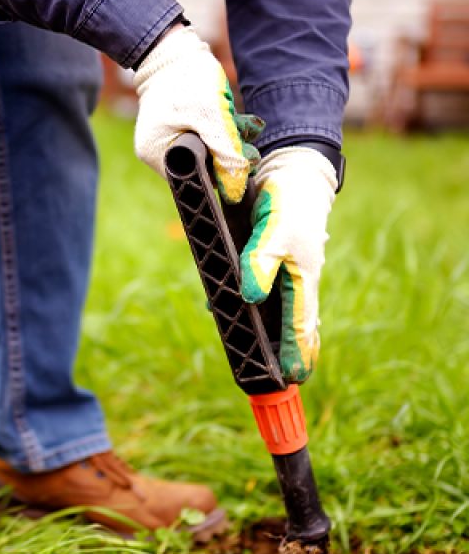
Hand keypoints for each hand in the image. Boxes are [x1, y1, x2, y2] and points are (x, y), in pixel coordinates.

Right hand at [134, 26, 257, 202]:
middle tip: (246, 142)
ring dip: (223, 142)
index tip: (241, 163)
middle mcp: (154, 153)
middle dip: (223, 155)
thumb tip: (237, 184)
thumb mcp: (212, 116)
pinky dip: (213, 133)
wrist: (171, 50)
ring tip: (240, 126)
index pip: (192, 178)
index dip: (218, 174)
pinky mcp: (169, 128)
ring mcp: (160, 139)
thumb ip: (226, 152)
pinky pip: (195, 139)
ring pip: (199, 153)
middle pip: (196, 167)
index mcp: (156, 154)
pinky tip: (226, 120)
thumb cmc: (187, 78)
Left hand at [240, 147, 336, 382]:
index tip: (294, 377)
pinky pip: (271, 293)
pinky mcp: (275, 261)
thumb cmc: (288, 204)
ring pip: (285, 310)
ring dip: (282, 334)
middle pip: (298, 324)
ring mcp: (289, 272)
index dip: (297, 352)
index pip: (301, 325)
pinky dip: (265, 310)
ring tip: (275, 359)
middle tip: (288, 379)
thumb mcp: (272, 234)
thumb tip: (250, 299)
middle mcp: (298, 280)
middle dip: (294, 351)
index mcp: (303, 278)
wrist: (292, 174)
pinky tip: (249, 318)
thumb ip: (259, 265)